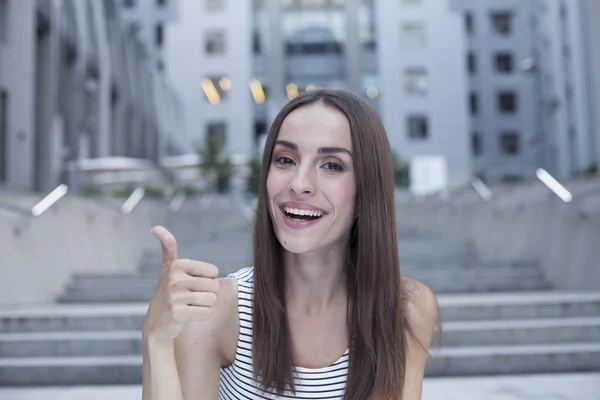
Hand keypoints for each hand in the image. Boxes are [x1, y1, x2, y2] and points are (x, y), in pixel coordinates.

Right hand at [142, 226, 219, 342]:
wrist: (158, 321)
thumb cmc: (170, 291)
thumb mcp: (169, 267)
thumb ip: (168, 246)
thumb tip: (156, 227)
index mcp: (178, 265)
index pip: (214, 272)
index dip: (207, 280)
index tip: (192, 284)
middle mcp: (175, 278)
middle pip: (214, 287)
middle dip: (207, 294)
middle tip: (191, 297)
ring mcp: (175, 296)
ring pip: (212, 300)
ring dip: (205, 305)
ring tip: (190, 305)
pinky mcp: (177, 313)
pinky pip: (206, 313)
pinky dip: (200, 316)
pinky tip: (188, 315)